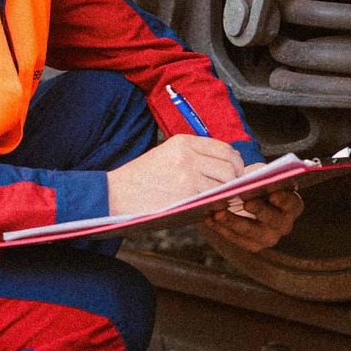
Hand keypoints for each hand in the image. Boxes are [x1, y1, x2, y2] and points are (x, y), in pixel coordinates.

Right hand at [106, 134, 243, 215]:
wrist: (115, 195)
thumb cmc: (141, 178)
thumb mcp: (166, 154)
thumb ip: (194, 156)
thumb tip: (225, 165)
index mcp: (183, 142)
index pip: (224, 149)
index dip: (235, 162)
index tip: (236, 172)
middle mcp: (188, 156)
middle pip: (230, 167)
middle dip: (235, 180)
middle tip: (231, 190)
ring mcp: (188, 177)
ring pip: (224, 186)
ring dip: (225, 195)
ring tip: (217, 200)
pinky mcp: (186, 197)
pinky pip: (211, 201)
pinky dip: (214, 206)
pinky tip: (207, 208)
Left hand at [204, 165, 304, 252]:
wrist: (251, 197)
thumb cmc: (259, 183)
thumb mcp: (262, 175)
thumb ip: (262, 175)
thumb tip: (252, 176)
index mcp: (293, 205)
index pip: (292, 203)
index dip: (283, 199)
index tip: (272, 193)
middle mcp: (284, 224)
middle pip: (273, 220)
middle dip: (260, 210)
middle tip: (246, 202)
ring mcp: (269, 237)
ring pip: (252, 232)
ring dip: (234, 222)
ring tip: (219, 212)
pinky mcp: (252, 245)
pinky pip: (235, 238)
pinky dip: (221, 228)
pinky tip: (209, 217)